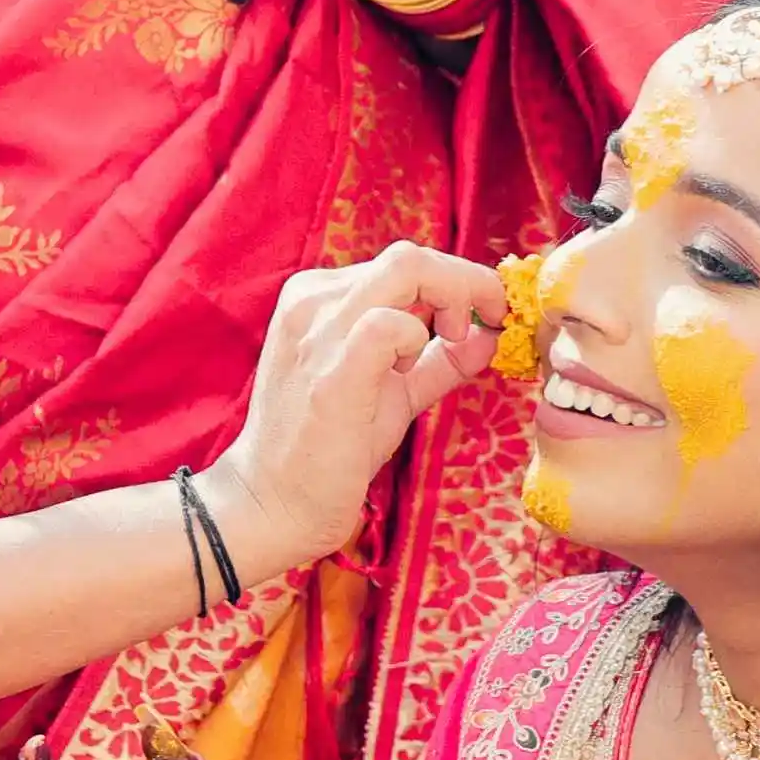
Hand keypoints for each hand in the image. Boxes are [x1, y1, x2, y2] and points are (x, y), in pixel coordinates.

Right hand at [199, 245, 504, 571]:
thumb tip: (487, 337)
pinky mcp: (331, 372)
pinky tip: (408, 370)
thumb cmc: (327, 449)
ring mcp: (318, 332)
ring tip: (448, 345)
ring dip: (450, 303)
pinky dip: (418, 339)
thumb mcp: (392, 391)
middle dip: (465, 284)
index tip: (481, 318)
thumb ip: (438, 361)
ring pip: (407, 270)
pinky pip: (390, 324)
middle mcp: (313, 301)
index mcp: (320, 298)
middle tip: (476, 328)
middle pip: (411, 255)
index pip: (406, 262)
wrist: (272, 503)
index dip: (457, 282)